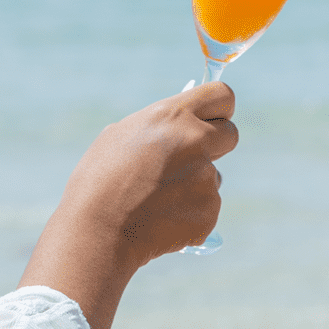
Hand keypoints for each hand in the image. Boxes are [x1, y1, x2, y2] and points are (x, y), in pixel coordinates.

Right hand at [59, 81, 237, 265]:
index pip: (222, 95)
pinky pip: (207, 206)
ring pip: (213, 177)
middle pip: (231, 135)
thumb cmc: (99, 182)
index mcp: (173, 116)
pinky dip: (190, 213)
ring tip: (156, 199)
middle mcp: (197, 141)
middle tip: (192, 158)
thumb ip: (160, 127)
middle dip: (217, 144)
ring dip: (195, 184)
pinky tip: (161, 219)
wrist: (98, 232)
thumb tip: (181, 126)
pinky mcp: (210, 209)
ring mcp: (207, 177)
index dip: (222, 108)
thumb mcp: (121, 136)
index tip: (217, 117)